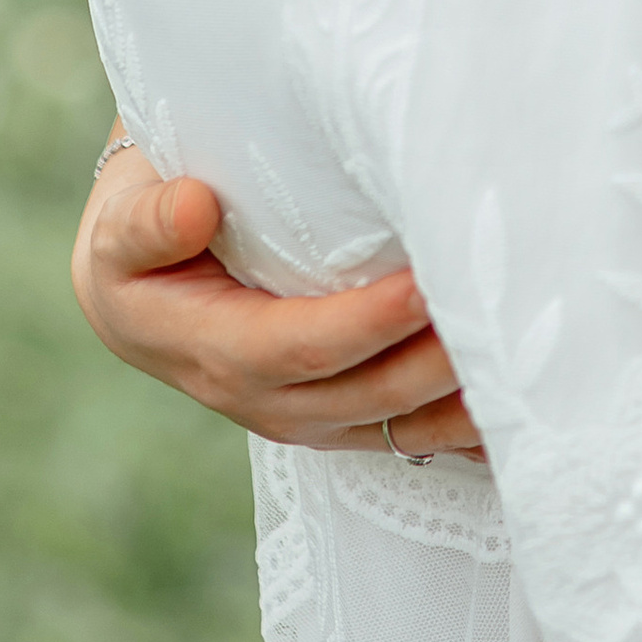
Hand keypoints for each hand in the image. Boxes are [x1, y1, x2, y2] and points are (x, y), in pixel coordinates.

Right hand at [72, 143, 484, 457]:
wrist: (144, 270)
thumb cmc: (142, 231)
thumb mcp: (122, 220)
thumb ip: (147, 220)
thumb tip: (195, 208)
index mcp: (207, 349)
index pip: (298, 347)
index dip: (362, 323)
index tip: (421, 284)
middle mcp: (260, 399)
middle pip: (361, 394)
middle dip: (431, 361)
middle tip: (497, 312)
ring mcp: (304, 414)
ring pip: (392, 422)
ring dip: (456, 400)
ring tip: (520, 358)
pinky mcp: (337, 412)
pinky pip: (405, 433)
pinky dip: (460, 428)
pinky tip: (516, 408)